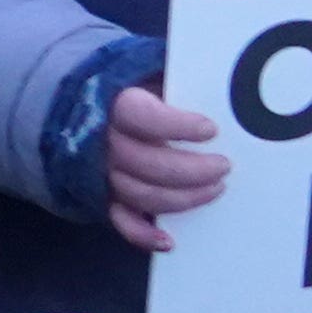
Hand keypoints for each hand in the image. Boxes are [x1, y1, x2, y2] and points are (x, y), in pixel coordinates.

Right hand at [100, 89, 231, 253]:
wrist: (86, 107)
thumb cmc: (134, 90)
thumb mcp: (150, 72)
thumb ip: (176, 79)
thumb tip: (219, 84)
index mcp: (114, 105)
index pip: (140, 117)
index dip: (177, 126)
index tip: (211, 130)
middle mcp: (103, 141)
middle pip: (146, 163)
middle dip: (192, 169)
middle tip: (225, 166)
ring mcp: (102, 172)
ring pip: (141, 193)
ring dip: (183, 198)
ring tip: (217, 189)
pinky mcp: (103, 196)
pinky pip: (120, 220)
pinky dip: (142, 234)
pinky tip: (169, 241)